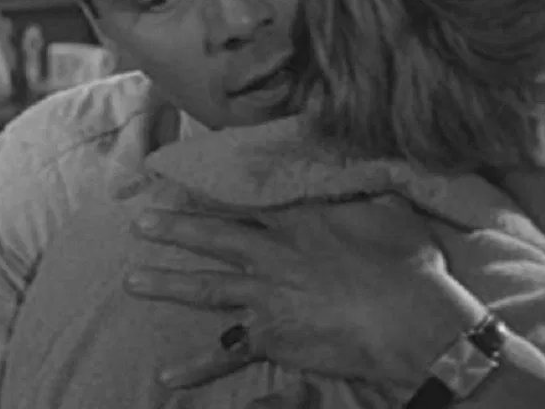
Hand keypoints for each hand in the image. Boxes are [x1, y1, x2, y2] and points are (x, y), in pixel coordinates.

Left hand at [126, 196, 486, 393]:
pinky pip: (226, 353)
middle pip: (214, 238)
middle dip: (174, 230)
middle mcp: (273, 255)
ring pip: (206, 288)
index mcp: (300, 220)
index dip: (212, 191)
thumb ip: (365, 192)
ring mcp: (267, 298)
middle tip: (140, 224)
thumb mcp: (391, 211)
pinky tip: (167, 375)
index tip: (179, 182)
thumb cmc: (408, 268)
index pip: (245, 200)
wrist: (410, 323)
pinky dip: (197, 367)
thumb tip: (363, 169)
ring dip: (168, 284)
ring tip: (133, 281)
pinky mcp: (271, 339)